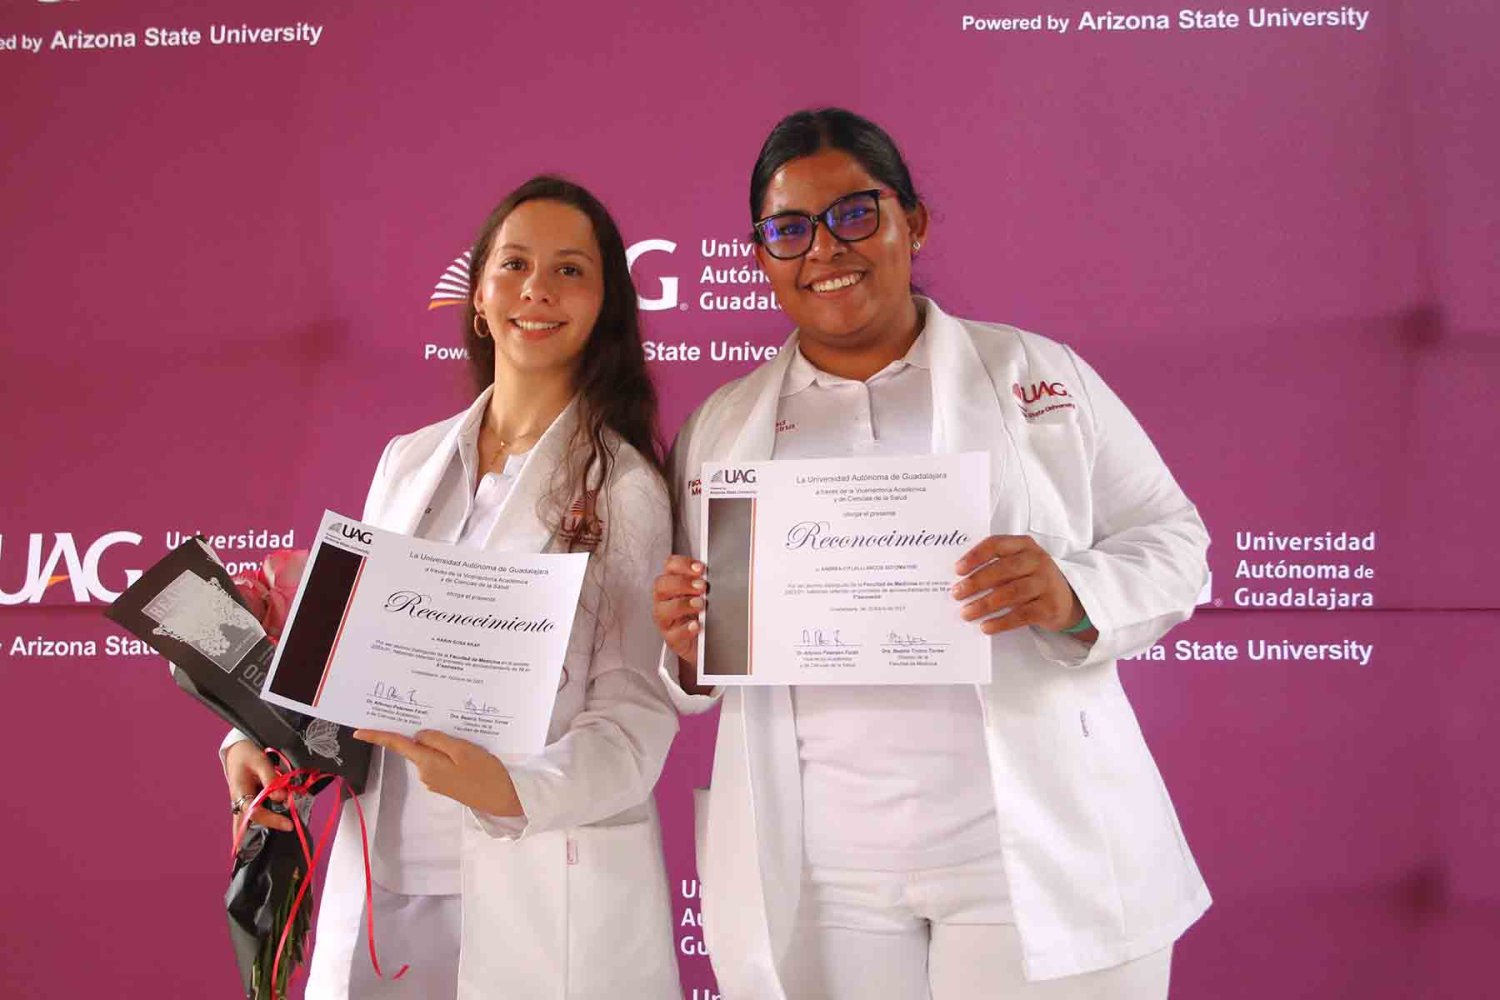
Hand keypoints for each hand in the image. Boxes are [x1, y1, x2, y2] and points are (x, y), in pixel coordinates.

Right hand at [224, 740, 292, 832]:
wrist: (237, 753)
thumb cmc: (248, 757)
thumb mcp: (261, 762)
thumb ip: (271, 779)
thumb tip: (281, 797)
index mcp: (240, 794)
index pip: (256, 813)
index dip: (273, 820)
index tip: (289, 825)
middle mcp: (239, 805)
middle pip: (250, 827)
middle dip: (265, 834)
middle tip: (286, 834)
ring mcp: (242, 807)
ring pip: (250, 826)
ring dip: (263, 832)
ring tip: (282, 836)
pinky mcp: (248, 806)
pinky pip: (254, 820)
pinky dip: (264, 825)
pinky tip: (276, 829)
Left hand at [353, 729, 521, 816]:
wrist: (503, 801)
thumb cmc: (486, 774)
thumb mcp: (463, 750)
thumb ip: (438, 740)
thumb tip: (419, 735)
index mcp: (427, 763)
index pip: (398, 746)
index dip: (378, 737)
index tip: (358, 732)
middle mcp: (426, 773)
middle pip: (417, 746)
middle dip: (423, 733)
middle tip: (439, 716)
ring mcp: (435, 780)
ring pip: (430, 753)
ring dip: (439, 742)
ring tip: (462, 734)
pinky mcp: (446, 783)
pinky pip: (440, 761)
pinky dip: (446, 752)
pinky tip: (464, 748)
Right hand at [652, 554, 706, 666]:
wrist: (702, 642)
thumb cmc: (701, 613)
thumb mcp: (702, 594)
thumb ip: (705, 583)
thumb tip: (719, 574)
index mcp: (672, 584)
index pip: (670, 566)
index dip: (683, 564)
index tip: (700, 568)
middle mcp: (664, 600)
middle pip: (661, 585)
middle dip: (682, 583)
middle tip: (702, 587)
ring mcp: (665, 620)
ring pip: (662, 610)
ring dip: (684, 604)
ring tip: (700, 605)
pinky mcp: (671, 639)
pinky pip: (674, 634)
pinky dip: (686, 629)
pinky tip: (697, 625)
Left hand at [952, 535, 1090, 636]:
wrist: (1067, 600)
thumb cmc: (1032, 580)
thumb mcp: (1019, 565)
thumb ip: (996, 566)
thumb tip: (962, 582)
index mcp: (1025, 546)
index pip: (997, 544)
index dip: (975, 556)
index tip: (958, 570)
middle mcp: (1038, 561)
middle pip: (1003, 569)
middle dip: (976, 582)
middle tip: (957, 593)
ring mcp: (1046, 583)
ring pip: (1011, 593)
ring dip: (985, 604)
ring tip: (966, 613)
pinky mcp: (1050, 606)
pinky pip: (1021, 615)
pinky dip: (1001, 622)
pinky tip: (986, 626)